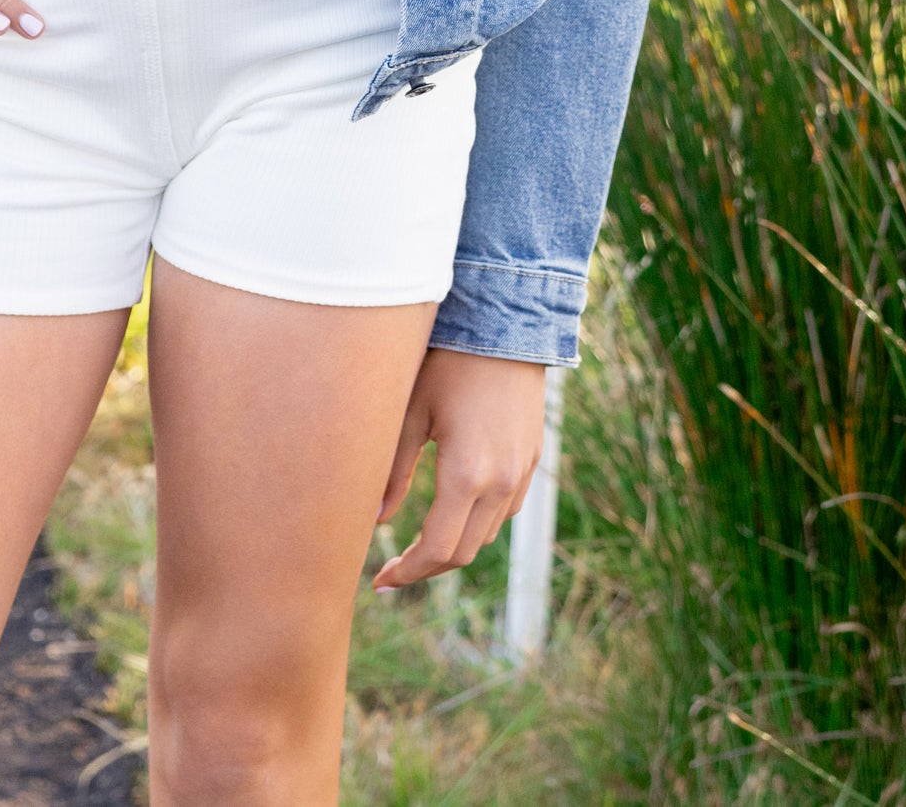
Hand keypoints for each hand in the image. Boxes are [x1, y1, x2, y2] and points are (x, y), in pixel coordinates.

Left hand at [368, 346, 546, 588]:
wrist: (506, 325)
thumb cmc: (448, 361)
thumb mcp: (411, 412)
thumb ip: (393, 471)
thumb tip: (374, 519)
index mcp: (468, 474)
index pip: (437, 548)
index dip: (407, 571)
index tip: (379, 580)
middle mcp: (502, 482)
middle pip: (462, 552)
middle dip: (425, 568)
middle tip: (391, 571)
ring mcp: (522, 473)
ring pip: (485, 535)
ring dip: (451, 547)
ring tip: (416, 544)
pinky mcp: (531, 460)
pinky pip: (504, 511)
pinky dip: (476, 524)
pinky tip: (451, 513)